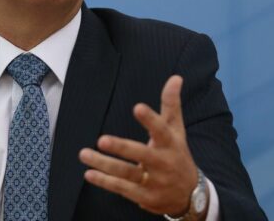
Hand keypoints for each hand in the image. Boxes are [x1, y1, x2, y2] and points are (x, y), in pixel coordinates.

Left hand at [79, 76, 201, 215]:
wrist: (190, 195)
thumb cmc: (177, 154)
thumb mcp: (176, 130)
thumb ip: (171, 104)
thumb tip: (175, 77)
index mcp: (170, 144)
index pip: (161, 130)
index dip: (150, 120)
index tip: (137, 107)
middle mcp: (163, 163)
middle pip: (142, 154)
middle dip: (122, 148)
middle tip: (102, 139)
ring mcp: (153, 182)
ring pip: (127, 173)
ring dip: (104, 164)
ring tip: (84, 154)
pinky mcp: (144, 196)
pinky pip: (122, 188)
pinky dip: (105, 181)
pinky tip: (89, 173)